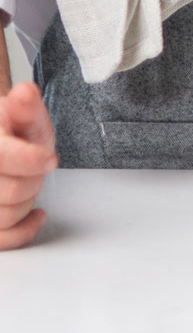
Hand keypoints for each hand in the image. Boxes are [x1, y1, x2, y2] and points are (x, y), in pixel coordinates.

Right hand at [0, 81, 56, 249]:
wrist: (0, 144)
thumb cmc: (11, 134)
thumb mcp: (22, 114)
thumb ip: (26, 107)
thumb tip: (25, 93)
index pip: (0, 155)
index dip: (26, 159)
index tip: (48, 159)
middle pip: (10, 192)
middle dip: (32, 180)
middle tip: (37, 166)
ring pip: (5, 216)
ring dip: (26, 203)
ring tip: (26, 183)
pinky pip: (1, 239)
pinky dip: (22, 231)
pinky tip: (36, 215)